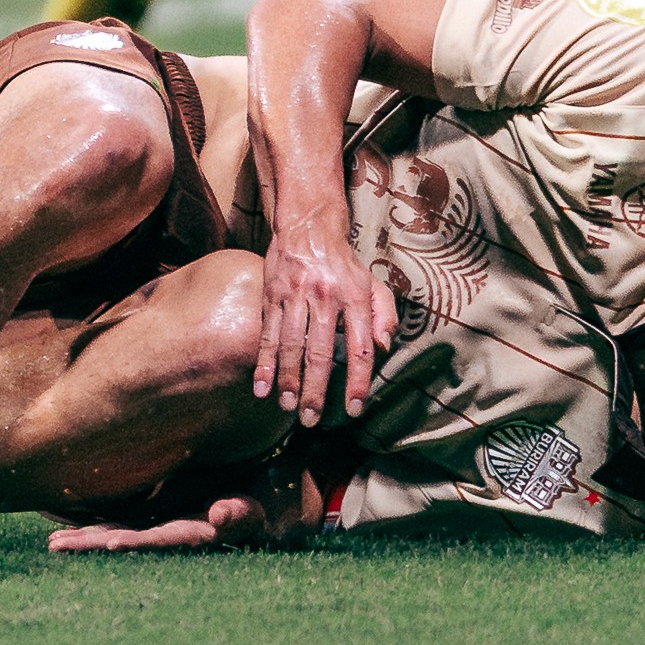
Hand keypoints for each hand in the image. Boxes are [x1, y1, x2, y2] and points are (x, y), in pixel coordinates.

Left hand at [46, 466, 322, 554]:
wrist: (262, 494)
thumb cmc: (261, 505)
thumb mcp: (254, 510)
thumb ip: (239, 514)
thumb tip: (221, 514)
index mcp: (192, 534)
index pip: (156, 541)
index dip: (132, 542)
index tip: (108, 544)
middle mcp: (171, 532)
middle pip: (126, 539)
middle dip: (92, 544)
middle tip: (57, 546)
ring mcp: (162, 523)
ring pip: (118, 530)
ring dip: (86, 537)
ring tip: (53, 543)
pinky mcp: (158, 511)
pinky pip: (122, 517)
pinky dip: (96, 520)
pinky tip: (69, 522)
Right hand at [253, 214, 393, 425]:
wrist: (308, 225)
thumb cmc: (343, 263)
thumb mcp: (372, 283)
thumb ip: (384, 314)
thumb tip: (384, 347)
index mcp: (354, 297)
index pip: (359, 345)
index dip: (358, 379)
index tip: (353, 408)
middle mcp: (325, 297)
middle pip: (320, 351)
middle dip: (315, 389)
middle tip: (311, 418)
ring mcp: (296, 295)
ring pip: (290, 345)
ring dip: (288, 380)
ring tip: (288, 407)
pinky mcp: (273, 295)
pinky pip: (267, 334)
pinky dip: (263, 363)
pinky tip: (261, 387)